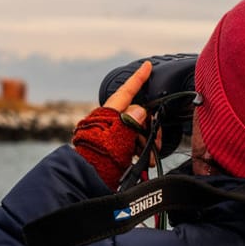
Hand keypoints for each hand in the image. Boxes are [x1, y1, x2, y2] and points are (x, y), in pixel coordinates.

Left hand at [72, 61, 162, 188]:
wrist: (87, 180)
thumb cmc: (98, 159)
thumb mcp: (117, 138)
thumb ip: (129, 122)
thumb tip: (140, 111)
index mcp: (109, 113)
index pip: (126, 91)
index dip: (138, 78)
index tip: (147, 66)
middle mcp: (111, 121)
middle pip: (137, 114)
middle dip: (150, 127)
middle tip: (157, 141)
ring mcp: (113, 135)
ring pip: (138, 130)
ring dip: (147, 142)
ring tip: (150, 158)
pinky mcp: (115, 148)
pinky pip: (133, 143)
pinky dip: (141, 150)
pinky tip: (145, 161)